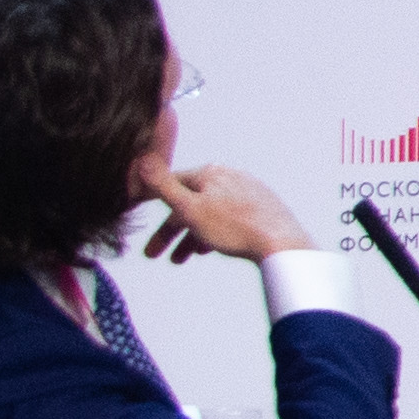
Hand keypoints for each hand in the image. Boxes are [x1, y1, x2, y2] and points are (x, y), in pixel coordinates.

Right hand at [135, 156, 309, 264]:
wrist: (281, 243)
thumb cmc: (235, 228)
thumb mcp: (189, 208)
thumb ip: (164, 186)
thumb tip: (143, 159)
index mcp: (210, 174)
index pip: (171, 183)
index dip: (151, 197)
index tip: (137, 206)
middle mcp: (229, 177)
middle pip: (190, 203)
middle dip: (170, 230)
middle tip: (153, 253)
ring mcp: (247, 192)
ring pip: (209, 213)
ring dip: (190, 236)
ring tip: (180, 259)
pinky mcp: (260, 207)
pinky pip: (228, 219)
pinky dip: (212, 233)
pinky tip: (207, 249)